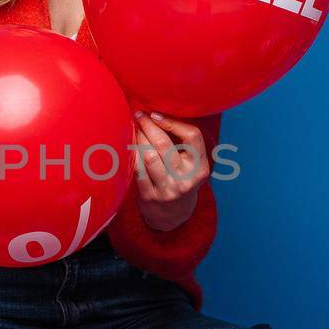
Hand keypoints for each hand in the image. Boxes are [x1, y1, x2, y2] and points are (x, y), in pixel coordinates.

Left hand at [132, 111, 209, 231]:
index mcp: (200, 168)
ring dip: (138, 138)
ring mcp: (167, 190)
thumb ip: (183, 143)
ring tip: (133, 128)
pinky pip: (137, 170)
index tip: (157, 114)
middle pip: (165, 145)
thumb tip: (159, 113)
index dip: (173, 122)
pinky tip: (127, 145)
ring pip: (149, 156)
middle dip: (149, 126)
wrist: (173, 216)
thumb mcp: (192, 165)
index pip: (192, 136)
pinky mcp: (149, 197)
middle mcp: (186, 179)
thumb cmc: (180, 180)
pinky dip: (131, 154)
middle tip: (139, 115)